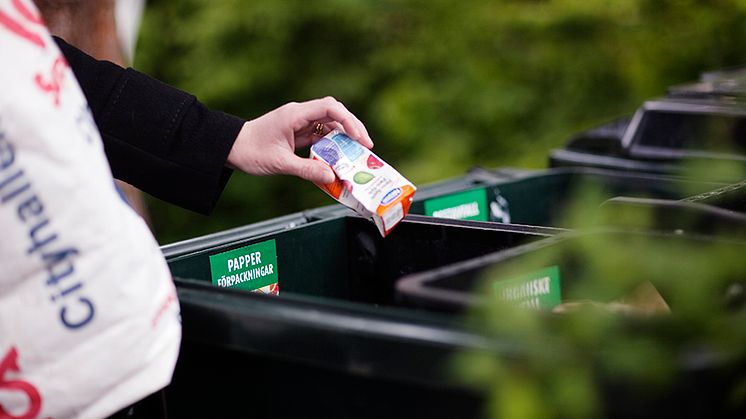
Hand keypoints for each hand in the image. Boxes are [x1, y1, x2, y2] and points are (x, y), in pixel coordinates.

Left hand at [227, 96, 372, 183]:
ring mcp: (299, 122)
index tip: (360, 138)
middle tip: (366, 147)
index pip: (330, 108)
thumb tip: (332, 176)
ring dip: (344, 137)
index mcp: (295, 114)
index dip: (349, 121)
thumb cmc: (250, 151)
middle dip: (353, 128)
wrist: (231, 148)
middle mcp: (300, 114)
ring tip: (357, 154)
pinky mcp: (298, 132)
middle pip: (334, 113)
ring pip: (329, 124)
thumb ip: (307, 170)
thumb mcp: (280, 163)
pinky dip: (332, 145)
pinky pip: (321, 135)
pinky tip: (339, 157)